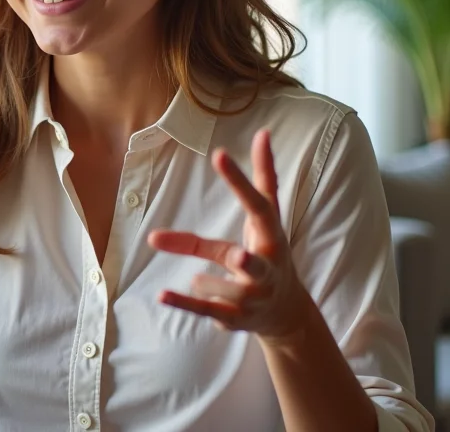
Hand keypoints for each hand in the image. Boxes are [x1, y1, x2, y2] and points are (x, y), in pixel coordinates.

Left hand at [146, 129, 311, 343]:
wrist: (287, 312)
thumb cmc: (270, 252)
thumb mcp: (266, 219)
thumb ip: (260, 179)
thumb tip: (263, 132)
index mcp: (272, 236)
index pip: (260, 205)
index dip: (240, 181)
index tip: (219, 154)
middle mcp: (266, 268)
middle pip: (253, 264)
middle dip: (247, 262)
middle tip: (239, 256)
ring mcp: (253, 296)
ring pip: (221, 286)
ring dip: (207, 282)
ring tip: (199, 279)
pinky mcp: (237, 316)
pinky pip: (207, 309)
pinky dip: (185, 303)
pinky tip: (162, 294)